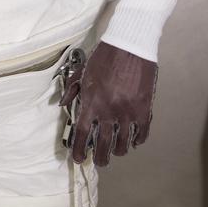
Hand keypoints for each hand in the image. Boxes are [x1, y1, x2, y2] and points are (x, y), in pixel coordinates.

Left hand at [62, 41, 157, 166]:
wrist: (130, 45)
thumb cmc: (105, 57)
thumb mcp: (82, 72)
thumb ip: (72, 89)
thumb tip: (63, 103)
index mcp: (91, 103)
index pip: (83, 134)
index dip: (79, 150)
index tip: (79, 158)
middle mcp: (109, 111)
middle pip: (103, 145)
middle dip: (100, 158)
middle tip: (100, 161)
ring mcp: (128, 112)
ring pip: (123, 144)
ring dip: (118, 151)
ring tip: (116, 152)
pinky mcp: (144, 108)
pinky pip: (142, 133)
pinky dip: (137, 140)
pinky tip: (133, 141)